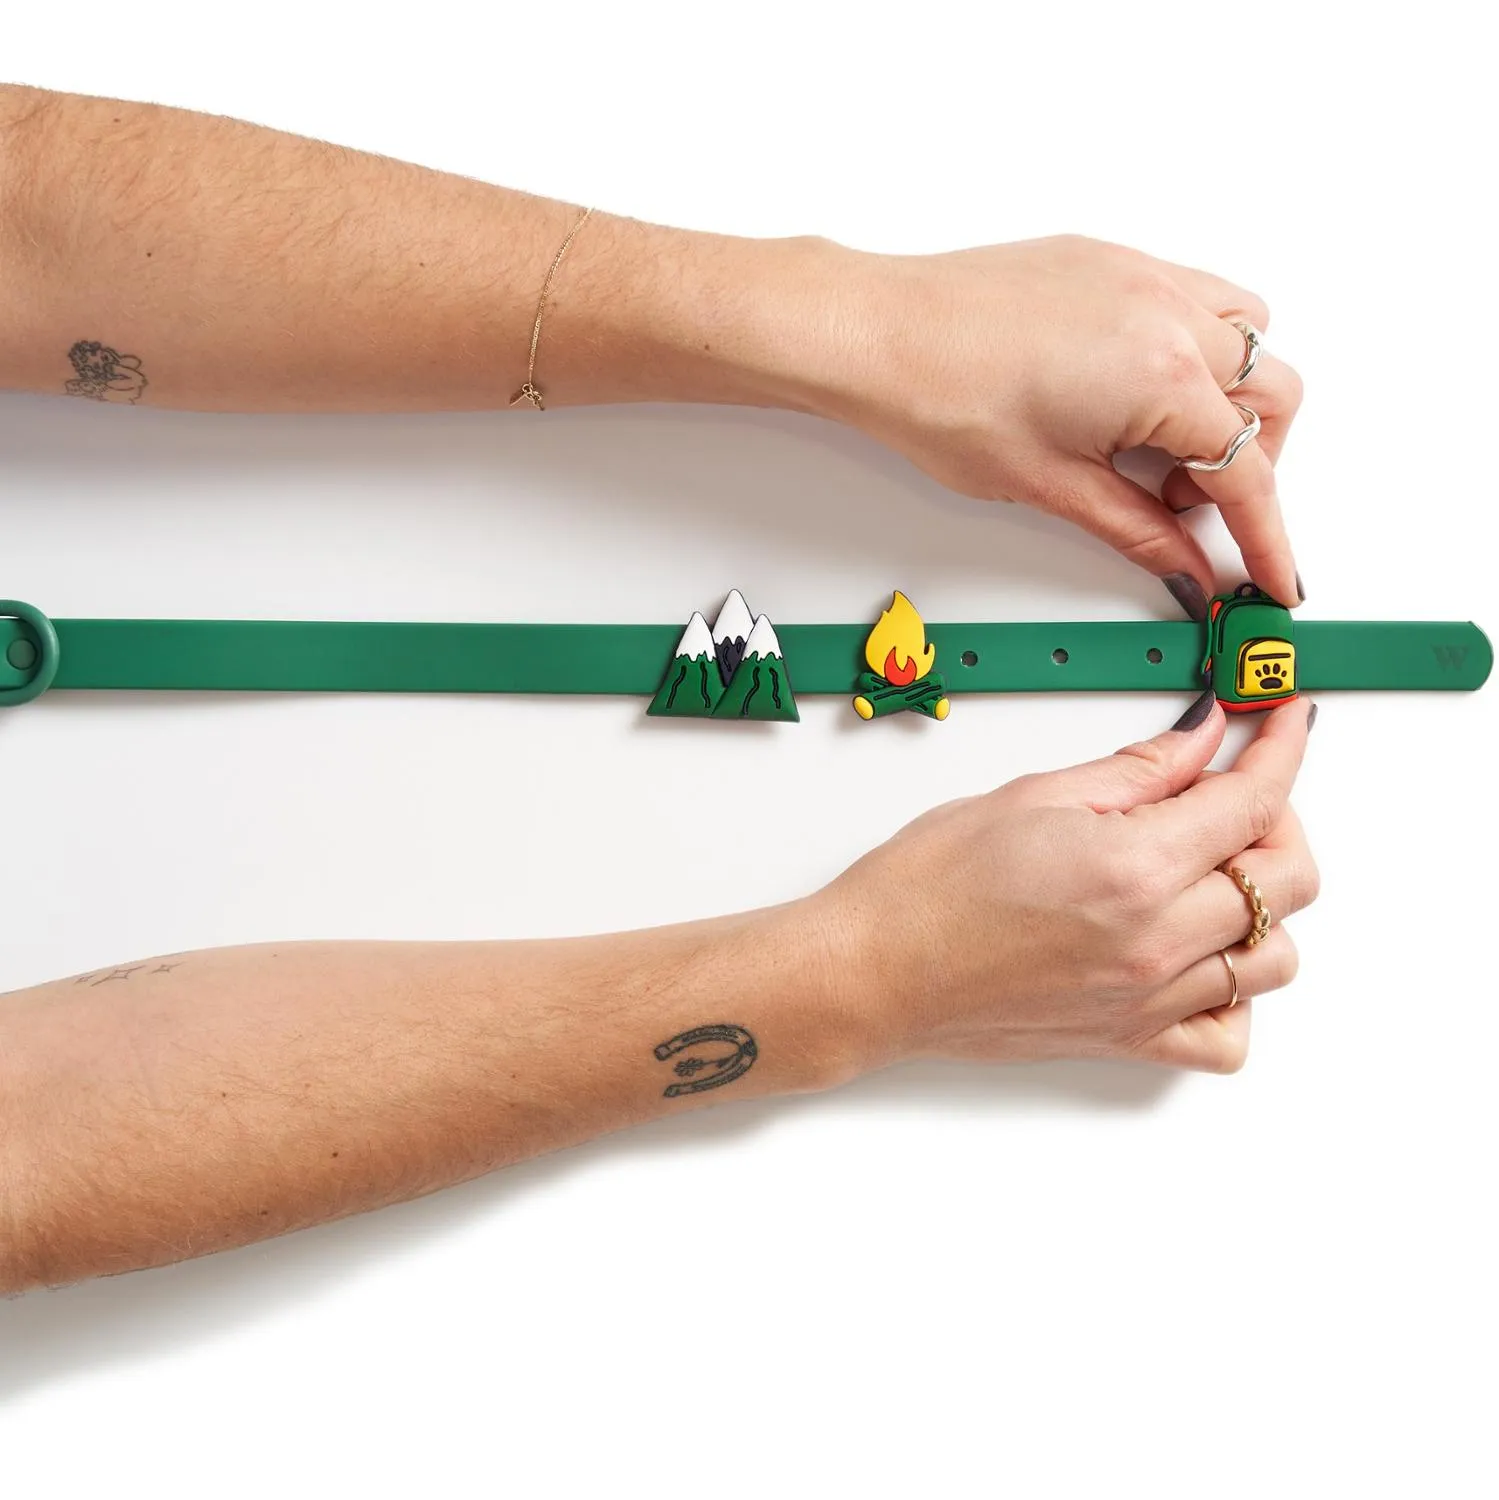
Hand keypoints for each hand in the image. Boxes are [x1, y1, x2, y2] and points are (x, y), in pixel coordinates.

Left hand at [813, 235, 1303, 609]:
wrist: (879, 333)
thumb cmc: (943, 399)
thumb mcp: (1052, 487)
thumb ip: (1137, 529)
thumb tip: (1187, 565)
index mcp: (1164, 377)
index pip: (1249, 471)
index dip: (1267, 537)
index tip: (1277, 579)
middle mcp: (1172, 313)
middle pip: (1273, 398)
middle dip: (1250, 463)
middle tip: (1179, 504)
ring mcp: (1146, 275)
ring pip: (1250, 335)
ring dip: (1232, 398)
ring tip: (1156, 444)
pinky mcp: (1113, 259)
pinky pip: (1197, 298)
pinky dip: (1195, 350)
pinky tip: (1132, 391)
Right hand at [814, 696, 1316, 1072]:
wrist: (872, 971)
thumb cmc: (925, 886)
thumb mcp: (1031, 795)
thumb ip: (1137, 769)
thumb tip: (1203, 737)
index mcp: (1134, 866)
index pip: (1254, 802)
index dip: (1283, 749)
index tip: (1287, 723)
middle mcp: (1157, 940)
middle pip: (1290, 880)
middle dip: (1278, 821)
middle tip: (1231, 793)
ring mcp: (1148, 999)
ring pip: (1275, 958)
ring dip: (1263, 905)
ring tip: (1208, 874)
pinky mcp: (1127, 1038)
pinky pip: (1228, 1036)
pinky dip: (1235, 996)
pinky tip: (1198, 956)